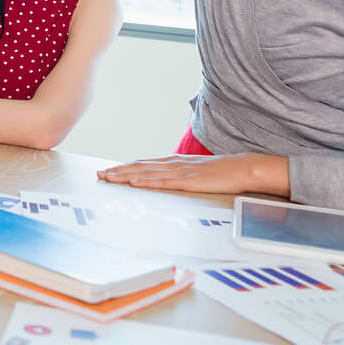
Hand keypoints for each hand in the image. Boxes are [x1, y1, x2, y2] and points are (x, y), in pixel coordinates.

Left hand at [96, 153, 290, 196]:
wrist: (244, 169)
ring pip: (147, 173)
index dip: (125, 167)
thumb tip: (166, 180)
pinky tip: (136, 182)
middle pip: (141, 166)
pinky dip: (148, 181)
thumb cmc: (223, 172)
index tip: (108, 170)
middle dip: (119, 170)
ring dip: (127, 175)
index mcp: (175, 162)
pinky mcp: (190, 181)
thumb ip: (181, 175)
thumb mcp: (196, 173)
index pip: (144, 164)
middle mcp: (174, 164)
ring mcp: (181, 171)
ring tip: (110, 178)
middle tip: (99, 175)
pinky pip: (165, 182)